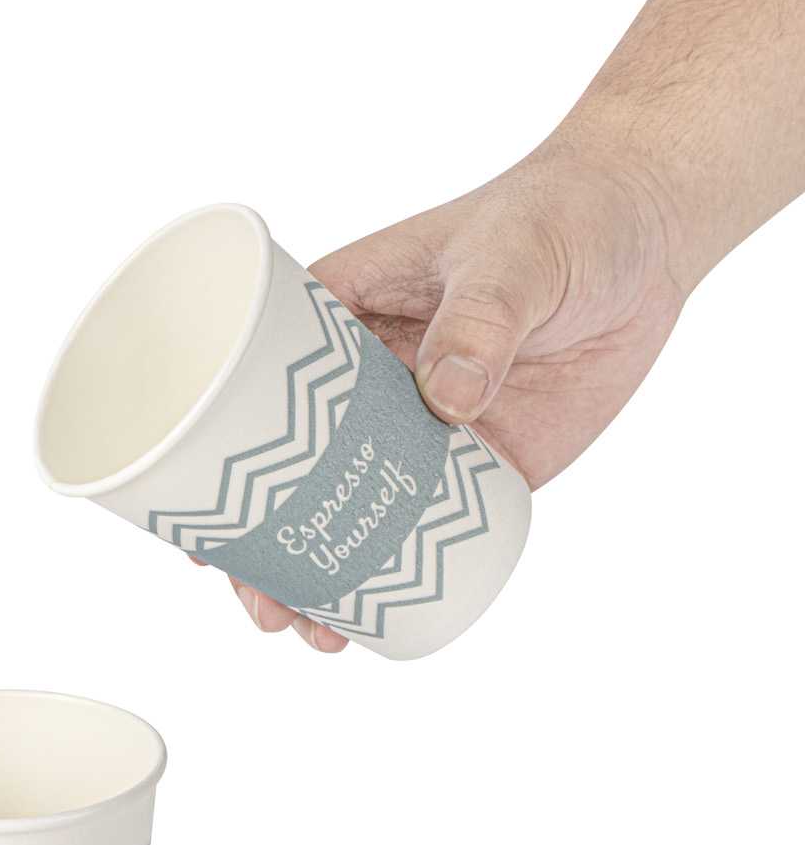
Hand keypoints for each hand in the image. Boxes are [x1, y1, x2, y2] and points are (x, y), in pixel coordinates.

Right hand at [221, 138, 689, 650]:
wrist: (647, 232)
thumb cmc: (556, 215)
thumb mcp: (509, 256)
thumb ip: (480, 321)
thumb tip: (449, 400)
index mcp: (335, 320)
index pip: (251, 393)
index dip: (217, 463)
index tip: (198, 526)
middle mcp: (359, 384)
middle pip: (288, 474)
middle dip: (263, 545)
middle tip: (260, 599)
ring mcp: (415, 430)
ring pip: (347, 513)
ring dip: (322, 573)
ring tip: (312, 629)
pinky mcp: (478, 464)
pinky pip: (426, 528)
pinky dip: (398, 575)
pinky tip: (374, 619)